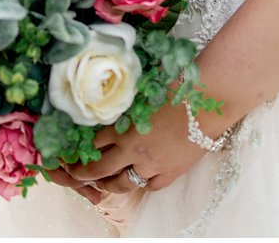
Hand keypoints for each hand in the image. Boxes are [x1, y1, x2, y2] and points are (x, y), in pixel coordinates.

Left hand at [57, 102, 214, 196]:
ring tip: (103, 182)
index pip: (92, 145)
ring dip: (109, 184)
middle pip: (100, 169)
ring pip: (123, 184)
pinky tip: (139, 179)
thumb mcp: (139, 96)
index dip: (79, 150)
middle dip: (83, 173)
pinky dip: (142, 184)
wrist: (208, 103)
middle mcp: (133, 151)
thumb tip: (104, 104)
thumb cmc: (174, 91)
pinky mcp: (172, 173)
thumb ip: (122, 108)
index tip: (71, 152)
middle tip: (75, 174)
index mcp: (122, 129)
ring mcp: (152, 165)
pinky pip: (151, 186)